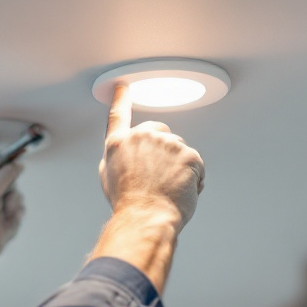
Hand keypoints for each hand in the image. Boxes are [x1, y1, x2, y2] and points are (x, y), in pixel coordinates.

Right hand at [98, 83, 204, 233]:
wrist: (146, 218)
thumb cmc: (129, 204)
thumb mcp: (110, 177)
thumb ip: (119, 156)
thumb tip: (129, 152)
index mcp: (119, 144)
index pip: (118, 115)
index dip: (120, 99)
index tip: (122, 87)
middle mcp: (142, 137)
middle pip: (160, 132)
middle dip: (163, 150)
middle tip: (159, 176)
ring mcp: (167, 143)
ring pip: (180, 150)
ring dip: (178, 167)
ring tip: (167, 189)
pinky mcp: (189, 154)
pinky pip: (196, 164)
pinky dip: (193, 178)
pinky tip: (181, 192)